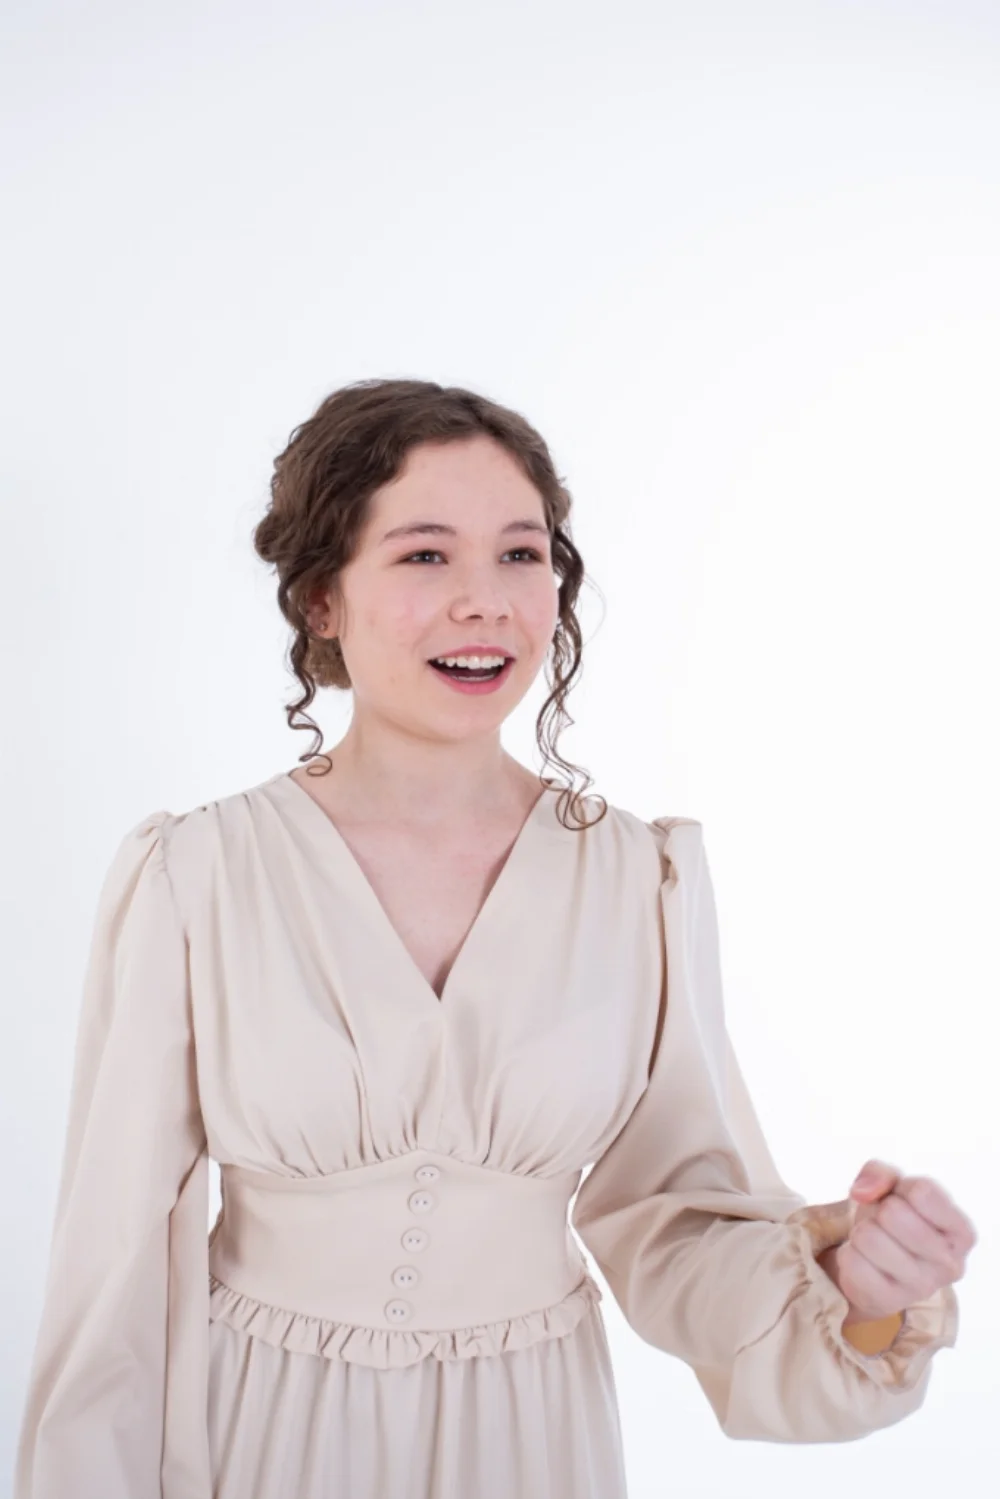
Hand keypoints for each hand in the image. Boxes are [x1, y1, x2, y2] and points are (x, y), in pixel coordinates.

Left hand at [831, 1159, 977, 1322]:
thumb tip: (863, 1192)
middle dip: (879, 1211)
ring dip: (862, 1233)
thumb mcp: (894, 1186)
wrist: (877, 1264)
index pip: (922, 1192)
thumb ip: (880, 1173)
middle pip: (893, 1213)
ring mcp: (921, 1288)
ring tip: (876, 1243)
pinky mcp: (887, 1302)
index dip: (900, 1189)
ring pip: (868, 1237)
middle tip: (885, 1225)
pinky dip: (849, 1255)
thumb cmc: (895, 1219)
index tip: (902, 1202)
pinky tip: (865, 1263)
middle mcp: (950, 1264)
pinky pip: (851, 1262)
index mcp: (962, 1233)